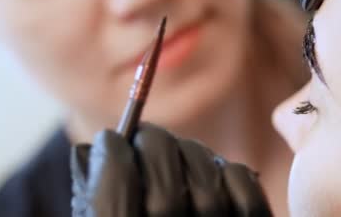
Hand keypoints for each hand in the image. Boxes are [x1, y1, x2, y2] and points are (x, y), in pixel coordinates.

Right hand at [70, 123, 272, 216]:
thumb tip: (94, 148)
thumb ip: (96, 198)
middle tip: (143, 136)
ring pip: (207, 188)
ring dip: (191, 155)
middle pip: (166, 196)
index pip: (116, 204)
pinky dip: (231, 174)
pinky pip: (246, 197)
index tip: (110, 139)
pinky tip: (215, 175)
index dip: (111, 160)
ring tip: (177, 155)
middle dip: (152, 149)